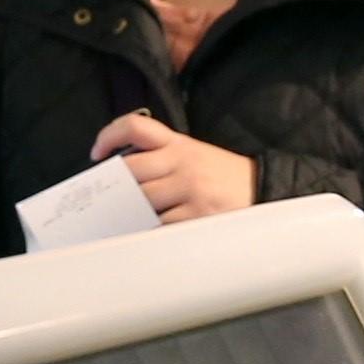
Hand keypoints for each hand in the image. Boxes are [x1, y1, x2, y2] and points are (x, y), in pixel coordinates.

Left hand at [89, 112, 253, 220]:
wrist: (266, 192)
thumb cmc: (225, 178)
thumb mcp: (197, 156)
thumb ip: (163, 160)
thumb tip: (122, 181)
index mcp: (180, 144)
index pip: (137, 127)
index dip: (110, 135)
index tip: (96, 153)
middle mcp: (183, 162)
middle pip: (131, 171)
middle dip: (113, 189)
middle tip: (102, 203)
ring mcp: (190, 189)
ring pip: (141, 202)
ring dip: (127, 215)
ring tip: (120, 224)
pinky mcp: (198, 215)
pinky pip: (161, 226)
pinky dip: (149, 232)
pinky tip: (145, 236)